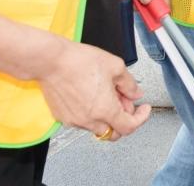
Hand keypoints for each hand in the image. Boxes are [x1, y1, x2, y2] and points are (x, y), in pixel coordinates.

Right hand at [35, 38, 150, 140]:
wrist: (50, 61)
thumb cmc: (78, 61)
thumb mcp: (115, 66)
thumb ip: (129, 84)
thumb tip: (136, 93)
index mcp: (105, 110)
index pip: (129, 127)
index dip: (140, 118)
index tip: (143, 110)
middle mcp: (89, 120)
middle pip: (113, 132)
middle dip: (123, 119)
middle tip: (124, 101)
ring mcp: (74, 120)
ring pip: (97, 127)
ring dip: (106, 116)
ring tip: (106, 93)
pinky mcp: (62, 117)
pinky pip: (82, 121)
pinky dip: (91, 113)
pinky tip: (92, 96)